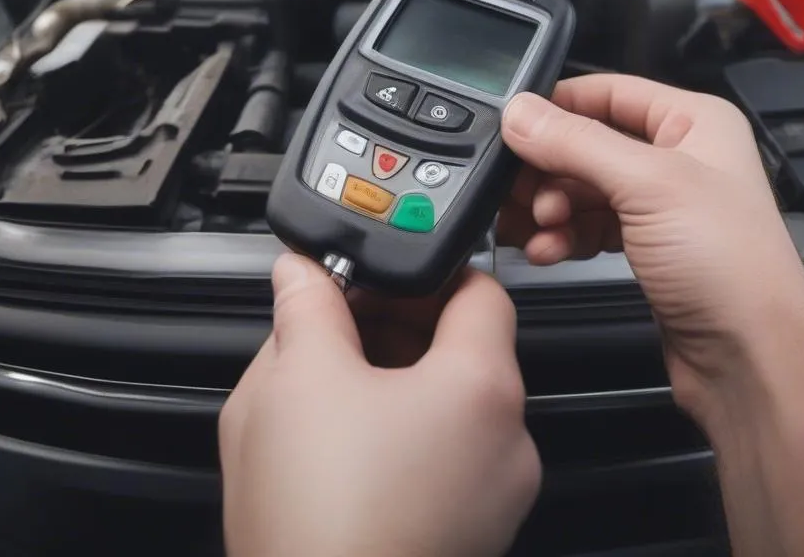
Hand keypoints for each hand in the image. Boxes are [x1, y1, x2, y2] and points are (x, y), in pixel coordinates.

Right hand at [220, 255, 539, 556]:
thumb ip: (306, 308)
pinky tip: (350, 450)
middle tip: (339, 331)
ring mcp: (497, 492)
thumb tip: (303, 271)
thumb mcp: (295, 384)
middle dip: (399, 326)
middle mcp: (509, 439)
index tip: (373, 279)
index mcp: (482, 387)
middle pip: (466, 346)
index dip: (422, 274)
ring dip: (401, 382)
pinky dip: (410, 436)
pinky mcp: (476, 532)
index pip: (480, 288)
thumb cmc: (319, 525)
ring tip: (334, 395)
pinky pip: (452, 456)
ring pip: (454, 404)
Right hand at [499, 74, 803, 415]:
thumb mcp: (648, 186)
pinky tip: (547, 251)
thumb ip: (577, 143)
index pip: (609, 92)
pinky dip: (564, 236)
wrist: (752, 359)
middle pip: (588, 143)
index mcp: (694, 121)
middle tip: (519, 193)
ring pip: (584, 189)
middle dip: (549, 169)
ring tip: (535, 228)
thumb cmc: (730, 264)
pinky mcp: (647, 249)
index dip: (558, 106)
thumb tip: (520, 112)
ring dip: (551, 208)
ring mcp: (662, 206)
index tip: (511, 126)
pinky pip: (589, 227)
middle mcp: (678, 157)